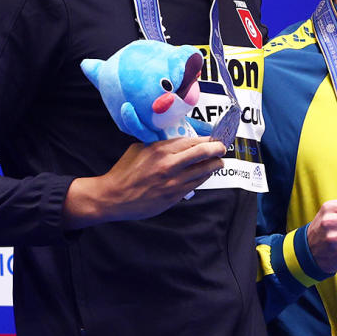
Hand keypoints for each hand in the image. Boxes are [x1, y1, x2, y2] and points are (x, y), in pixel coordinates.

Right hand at [63, 136, 226, 228]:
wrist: (113, 197)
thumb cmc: (125, 171)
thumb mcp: (140, 149)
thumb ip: (160, 143)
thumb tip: (176, 141)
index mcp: (161, 149)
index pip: (193, 140)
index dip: (208, 139)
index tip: (215, 137)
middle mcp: (170, 165)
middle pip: (204, 153)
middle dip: (219, 149)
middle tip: (223, 147)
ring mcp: (174, 182)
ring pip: (204, 170)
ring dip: (215, 165)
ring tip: (218, 161)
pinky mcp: (174, 196)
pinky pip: (197, 184)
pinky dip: (204, 177)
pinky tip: (206, 174)